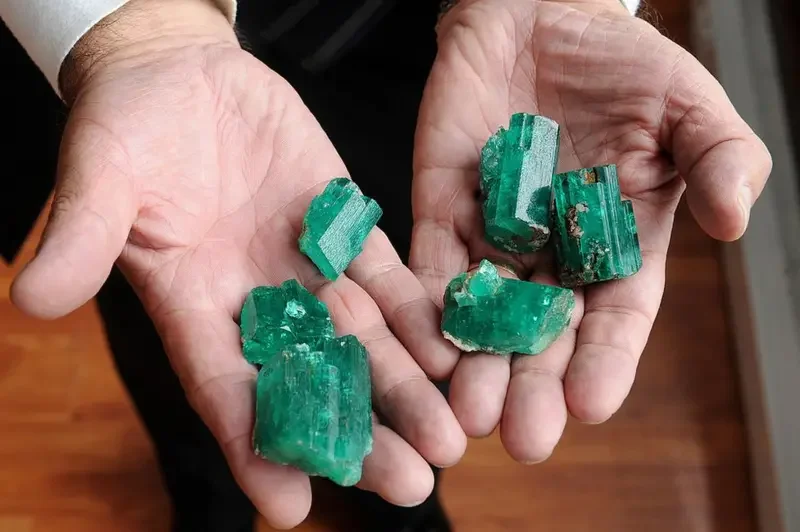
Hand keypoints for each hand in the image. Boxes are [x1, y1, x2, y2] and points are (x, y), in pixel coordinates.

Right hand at [11, 0, 464, 525]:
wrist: (181, 75)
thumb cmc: (127, 126)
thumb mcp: (100, 177)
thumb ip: (82, 235)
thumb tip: (30, 297)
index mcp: (193, 307)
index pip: (224, 390)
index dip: (254, 447)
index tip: (289, 506)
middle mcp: (257, 302)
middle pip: (312, 381)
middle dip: (359, 434)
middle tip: (411, 486)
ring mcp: (306, 268)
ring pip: (363, 340)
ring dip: (405, 387)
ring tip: (449, 439)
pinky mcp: (343, 227)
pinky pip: (387, 278)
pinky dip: (418, 313)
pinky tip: (452, 351)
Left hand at [411, 0, 770, 461]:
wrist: (540, 15)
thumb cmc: (620, 64)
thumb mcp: (687, 106)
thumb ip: (718, 159)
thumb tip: (734, 220)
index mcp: (616, 247)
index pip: (613, 318)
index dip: (605, 362)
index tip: (592, 405)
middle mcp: (552, 256)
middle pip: (542, 335)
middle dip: (532, 386)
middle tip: (520, 438)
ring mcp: (493, 236)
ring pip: (482, 313)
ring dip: (474, 364)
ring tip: (467, 411)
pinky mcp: (441, 209)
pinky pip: (431, 262)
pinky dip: (426, 303)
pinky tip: (423, 344)